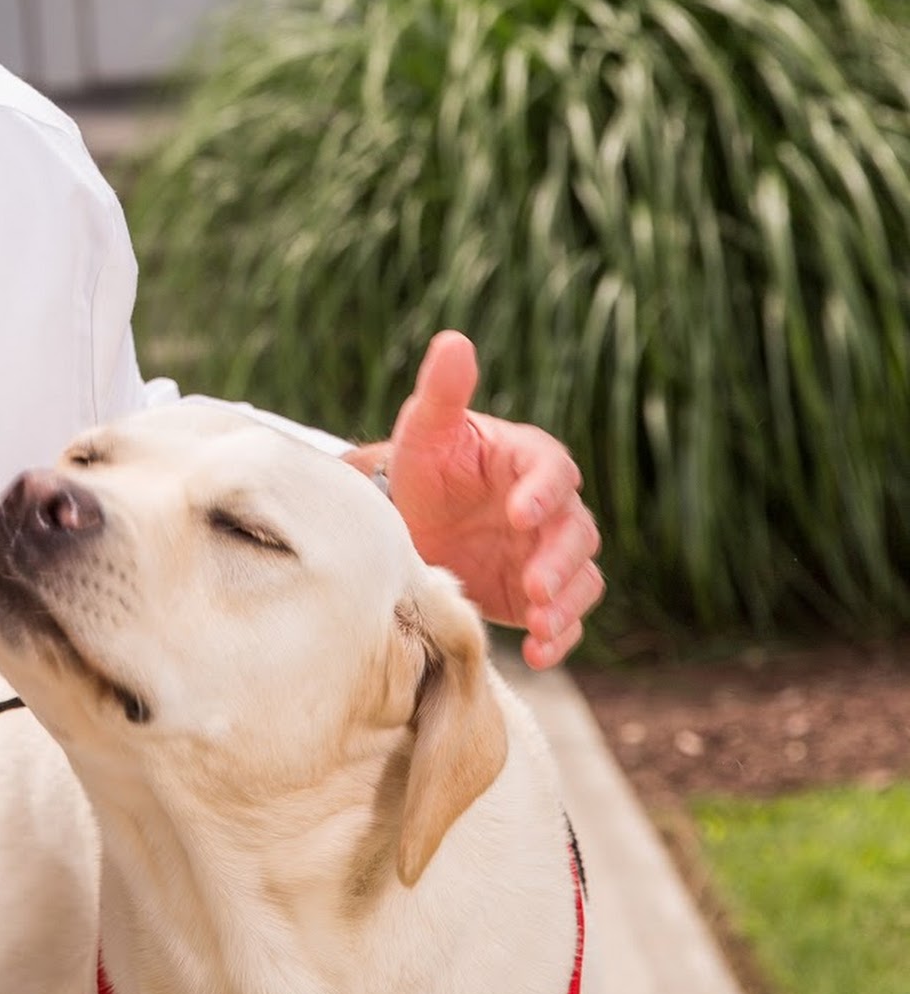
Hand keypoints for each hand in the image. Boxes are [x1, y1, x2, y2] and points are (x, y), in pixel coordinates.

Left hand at [379, 331, 603, 667]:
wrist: (411, 521)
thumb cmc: (424, 465)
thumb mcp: (425, 429)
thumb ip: (442, 390)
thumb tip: (453, 340)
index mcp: (530, 462)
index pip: (553, 472)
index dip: (542, 493)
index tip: (519, 513)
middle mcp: (551, 510)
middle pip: (577, 534)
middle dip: (559, 561)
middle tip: (534, 586)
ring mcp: (549, 555)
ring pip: (582, 580)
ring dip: (567, 604)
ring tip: (540, 625)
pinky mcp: (540, 597)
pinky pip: (566, 620)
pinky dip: (560, 638)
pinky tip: (539, 653)